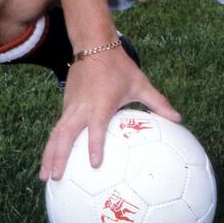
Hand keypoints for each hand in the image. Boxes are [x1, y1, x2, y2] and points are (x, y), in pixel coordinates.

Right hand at [38, 46, 180, 181]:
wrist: (94, 44)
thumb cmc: (119, 66)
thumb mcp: (140, 83)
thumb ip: (159, 103)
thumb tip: (179, 119)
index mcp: (101, 104)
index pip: (96, 128)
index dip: (95, 145)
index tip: (95, 164)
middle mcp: (81, 107)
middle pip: (65, 135)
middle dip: (58, 157)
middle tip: (55, 178)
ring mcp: (70, 106)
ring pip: (56, 133)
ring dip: (49, 155)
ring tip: (44, 177)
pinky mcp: (65, 105)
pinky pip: (57, 128)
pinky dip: (51, 145)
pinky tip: (50, 160)